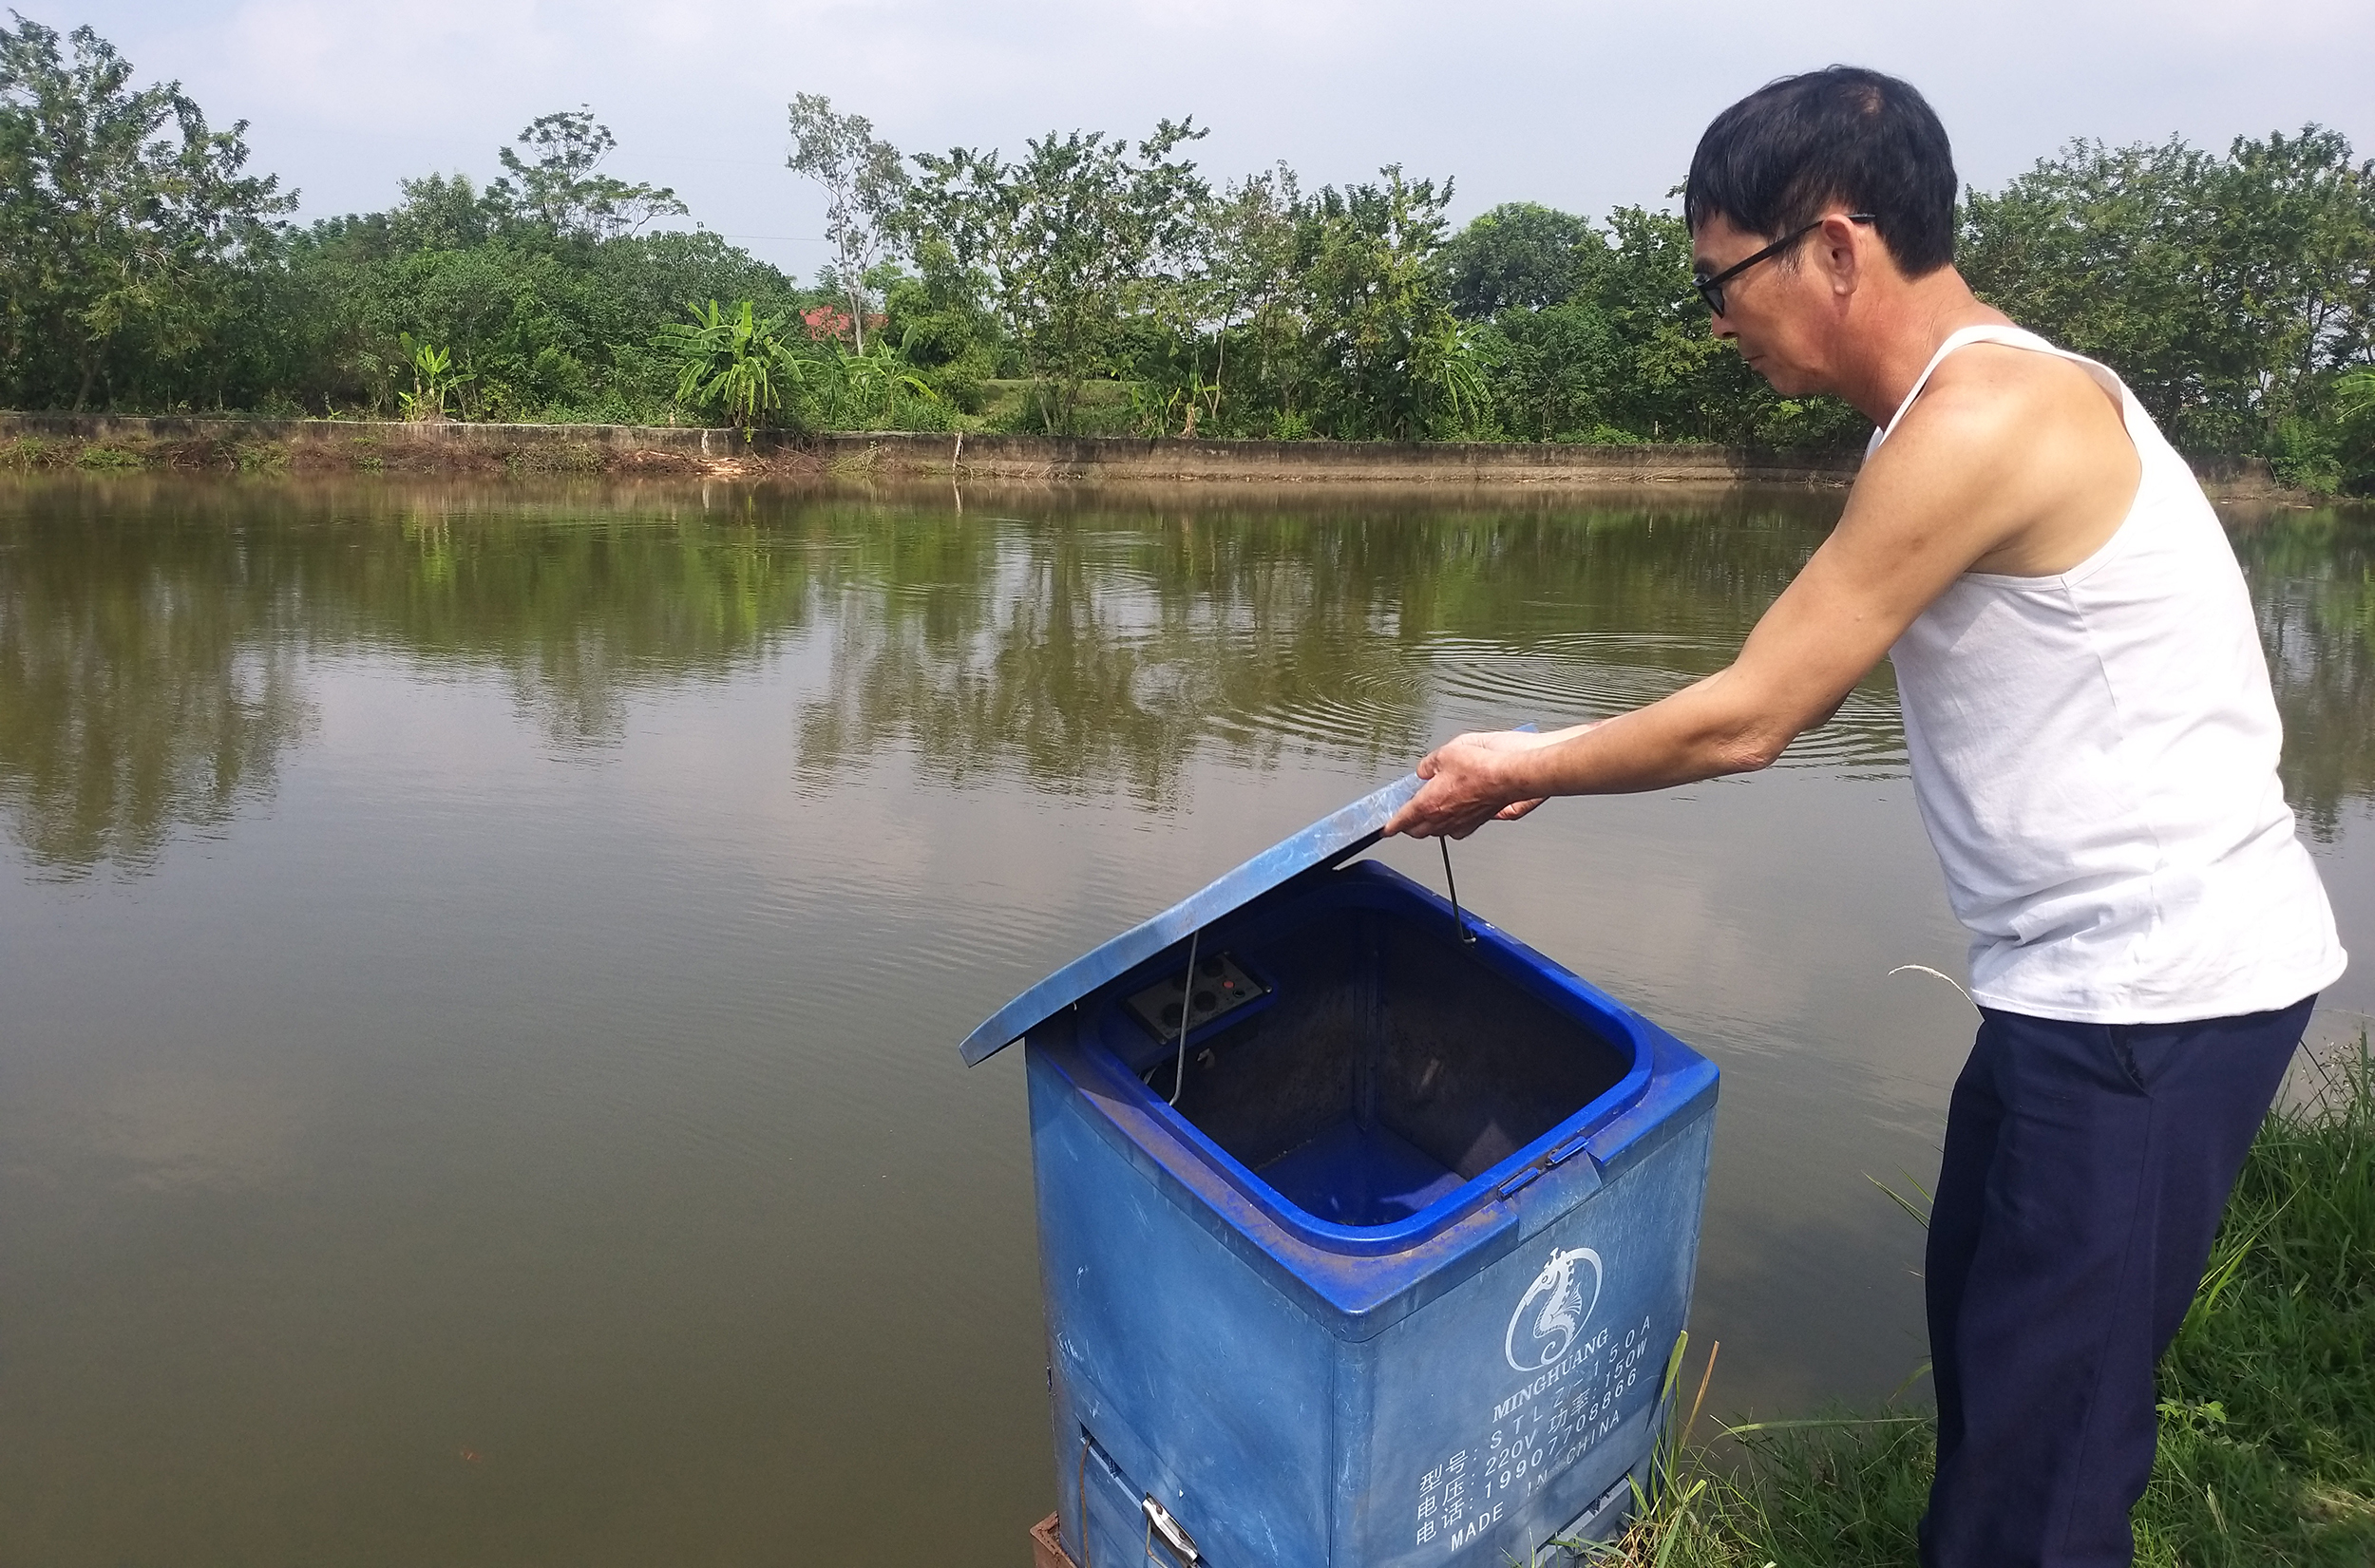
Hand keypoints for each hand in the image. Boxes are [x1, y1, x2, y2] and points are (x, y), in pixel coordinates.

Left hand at [1382, 728, 1562, 839]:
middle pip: (1418, 831)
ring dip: (1428, 827)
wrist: (1509, 776)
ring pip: (1437, 832)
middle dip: (1408, 826)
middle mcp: (1443, 818)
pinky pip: (1456, 830)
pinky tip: (1451, 818)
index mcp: (1429, 803)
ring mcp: (1460, 822)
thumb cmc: (1480, 766)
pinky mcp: (1476, 822)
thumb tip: (1425, 770)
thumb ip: (1428, 764)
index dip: (1391, 825)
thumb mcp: (1444, 755)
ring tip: (1426, 818)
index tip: (1385, 829)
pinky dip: (1449, 826)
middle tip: (1404, 820)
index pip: (1403, 820)